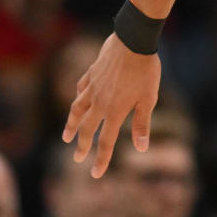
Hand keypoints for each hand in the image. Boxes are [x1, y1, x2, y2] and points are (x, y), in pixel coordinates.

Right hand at [62, 34, 160, 177]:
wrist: (133, 41)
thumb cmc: (146, 71)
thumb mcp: (149, 98)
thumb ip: (142, 123)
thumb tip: (141, 149)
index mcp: (115, 111)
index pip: (106, 142)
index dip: (101, 159)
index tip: (95, 174)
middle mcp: (99, 102)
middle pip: (87, 129)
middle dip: (82, 146)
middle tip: (77, 159)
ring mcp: (93, 87)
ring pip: (77, 110)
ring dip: (72, 125)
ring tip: (67, 136)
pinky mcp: (91, 73)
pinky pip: (81, 89)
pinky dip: (78, 98)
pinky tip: (77, 101)